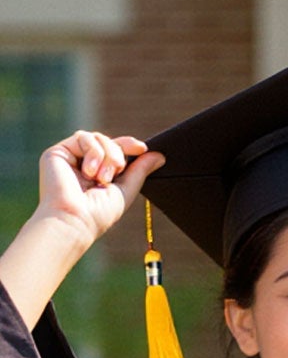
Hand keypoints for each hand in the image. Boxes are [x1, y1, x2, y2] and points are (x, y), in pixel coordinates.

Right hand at [34, 132, 159, 250]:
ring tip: (102, 178)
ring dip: (107, 155)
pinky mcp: (57, 152)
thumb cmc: (99, 213)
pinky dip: (93, 152)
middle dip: (118, 154)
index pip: (115, 150)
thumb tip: (159, 155)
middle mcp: (83, 164)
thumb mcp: (126, 190)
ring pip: (97, 137)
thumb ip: (140, 171)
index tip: (142, 148)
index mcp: (98, 172)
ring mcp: (70, 157)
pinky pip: (83, 137)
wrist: (75, 219)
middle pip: (108, 141)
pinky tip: (89, 172)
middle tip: (116, 173)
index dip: (129, 145)